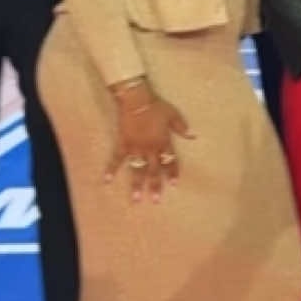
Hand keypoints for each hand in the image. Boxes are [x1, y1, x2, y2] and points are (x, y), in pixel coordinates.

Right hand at [105, 84, 194, 202]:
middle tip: (155, 200)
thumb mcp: (173, 115)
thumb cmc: (156, 106)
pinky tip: (107, 180)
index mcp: (163, 142)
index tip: (174, 185)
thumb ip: (182, 127)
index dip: (172, 172)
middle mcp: (150, 148)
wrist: (136, 99)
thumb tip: (193, 136)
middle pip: (154, 170)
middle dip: (155, 186)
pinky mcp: (123, 143)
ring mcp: (135, 147)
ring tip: (136, 198)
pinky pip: (116, 159)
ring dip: (136, 184)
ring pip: (137, 169)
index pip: (169, 160)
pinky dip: (111, 169)